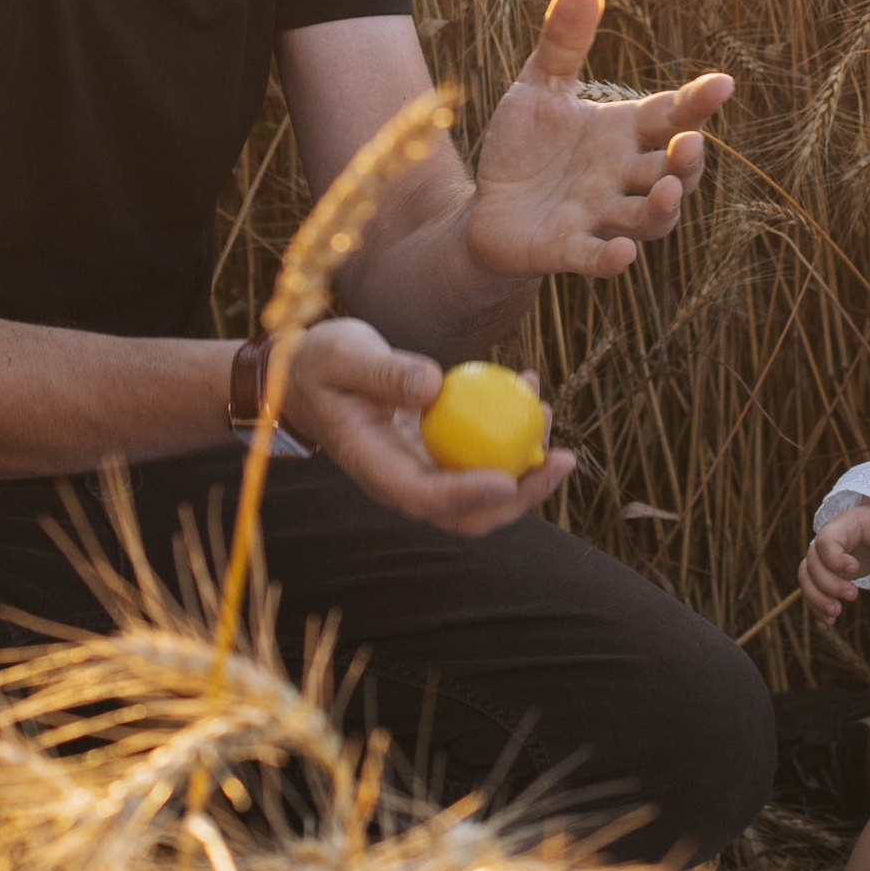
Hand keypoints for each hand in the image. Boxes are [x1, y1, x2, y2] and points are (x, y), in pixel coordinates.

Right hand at [280, 316, 569, 534]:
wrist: (306, 373)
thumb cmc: (320, 362)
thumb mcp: (345, 357)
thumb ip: (385, 373)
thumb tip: (434, 386)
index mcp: (375, 469)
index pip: (426, 498)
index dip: (469, 496)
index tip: (508, 477)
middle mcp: (403, 481)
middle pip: (468, 514)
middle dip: (522, 497)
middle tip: (563, 459)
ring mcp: (423, 470)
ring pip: (485, 490)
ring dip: (527, 464)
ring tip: (547, 410)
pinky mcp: (439, 451)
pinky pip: (482, 454)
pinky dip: (512, 431)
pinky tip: (530, 387)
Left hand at [464, 0, 734, 286]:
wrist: (487, 208)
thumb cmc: (527, 148)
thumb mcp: (539, 87)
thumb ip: (563, 42)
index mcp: (625, 133)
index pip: (671, 114)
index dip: (698, 102)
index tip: (723, 83)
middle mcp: (624, 177)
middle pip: (673, 171)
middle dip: (688, 160)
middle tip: (690, 143)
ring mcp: (601, 216)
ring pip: (650, 219)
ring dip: (663, 208)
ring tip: (666, 190)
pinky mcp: (568, 249)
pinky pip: (598, 258)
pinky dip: (612, 259)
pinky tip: (622, 254)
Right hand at [800, 502, 869, 626]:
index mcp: (843, 526)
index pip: (826, 541)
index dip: (834, 558)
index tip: (855, 569)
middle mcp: (826, 541)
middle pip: (812, 563)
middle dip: (829, 584)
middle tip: (853, 595)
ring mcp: (823, 557)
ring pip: (806, 577)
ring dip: (817, 598)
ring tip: (836, 614)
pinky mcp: (826, 573)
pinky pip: (811, 589)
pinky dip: (817, 606)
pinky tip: (830, 621)